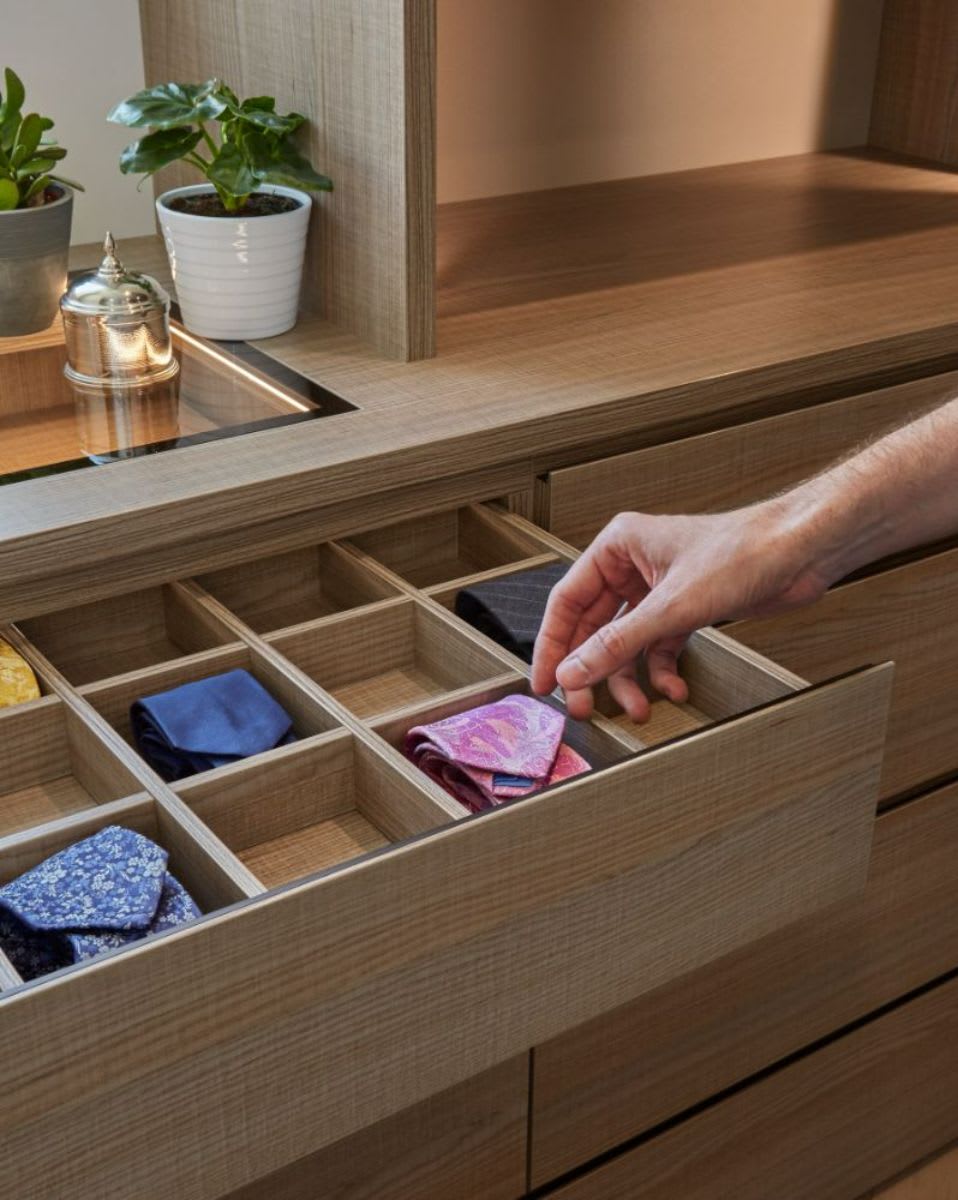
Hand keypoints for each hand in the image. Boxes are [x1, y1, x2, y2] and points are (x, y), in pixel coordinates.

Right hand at [531, 504, 828, 719]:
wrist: (799, 553)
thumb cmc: (743, 552)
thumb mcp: (671, 606)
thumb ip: (617, 643)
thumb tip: (575, 671)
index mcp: (617, 546)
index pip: (566, 601)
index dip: (553, 645)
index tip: (545, 682)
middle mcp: (632, 566)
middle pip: (594, 627)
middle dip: (592, 669)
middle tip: (581, 705)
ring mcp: (658, 589)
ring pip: (626, 643)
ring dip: (629, 678)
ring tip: (635, 708)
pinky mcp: (684, 609)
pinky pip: (658, 647)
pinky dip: (662, 671)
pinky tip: (673, 688)